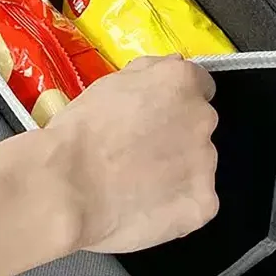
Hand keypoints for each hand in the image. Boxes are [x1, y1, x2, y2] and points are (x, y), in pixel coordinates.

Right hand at [45, 56, 218, 253]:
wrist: (69, 189)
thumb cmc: (80, 135)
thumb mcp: (108, 84)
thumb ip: (148, 73)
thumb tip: (168, 69)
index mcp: (180, 83)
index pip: (198, 85)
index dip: (174, 102)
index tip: (158, 116)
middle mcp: (202, 119)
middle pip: (198, 126)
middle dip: (176, 137)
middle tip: (139, 153)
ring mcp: (206, 165)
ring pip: (197, 166)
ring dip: (176, 172)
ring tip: (136, 184)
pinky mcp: (202, 204)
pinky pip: (195, 202)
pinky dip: (175, 206)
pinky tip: (144, 206)